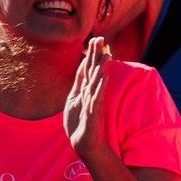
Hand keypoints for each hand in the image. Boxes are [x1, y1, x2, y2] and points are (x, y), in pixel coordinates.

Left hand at [62, 37, 112, 158]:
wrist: (82, 141)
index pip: (88, 67)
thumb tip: (82, 67)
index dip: (91, 54)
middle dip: (96, 55)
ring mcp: (93, 101)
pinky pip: (97, 96)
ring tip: (106, 55)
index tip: (95, 39)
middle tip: (100, 38)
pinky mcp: (93, 111)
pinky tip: (103, 76)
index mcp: (85, 88)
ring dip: (101, 68)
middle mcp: (90, 92)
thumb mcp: (74, 99)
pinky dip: (100, 86)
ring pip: (97, 82)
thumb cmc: (79, 121)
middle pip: (94, 70)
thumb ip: (79, 83)